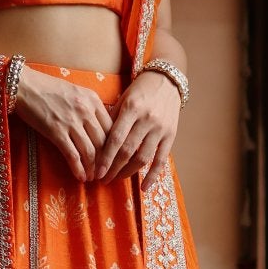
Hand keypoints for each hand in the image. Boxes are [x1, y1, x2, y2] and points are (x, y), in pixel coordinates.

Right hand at [10, 65, 113, 181]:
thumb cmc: (48, 88)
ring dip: (93, 168)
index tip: (112, 157)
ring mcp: (71, 121)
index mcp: (93, 99)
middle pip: (103, 142)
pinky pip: (72, 154)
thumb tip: (100, 128)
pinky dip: (78, 168)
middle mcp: (86, 110)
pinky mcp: (56, 131)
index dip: (114, 146)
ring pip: (90, 151)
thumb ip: (90, 107)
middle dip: (106, 161)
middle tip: (104, 172)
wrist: (24, 85)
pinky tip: (80, 177)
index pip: (112, 127)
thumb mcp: (76, 92)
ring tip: (93, 178)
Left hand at [93, 68, 179, 183]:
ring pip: (142, 158)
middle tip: (102, 179)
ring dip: (127, 173)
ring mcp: (160, 129)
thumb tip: (96, 143)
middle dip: (113, 168)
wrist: (167, 81)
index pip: (115, 139)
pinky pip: (161, 160)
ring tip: (116, 179)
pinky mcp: (171, 136)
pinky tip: (144, 188)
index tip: (96, 171)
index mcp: (131, 109)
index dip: (105, 158)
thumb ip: (111, 119)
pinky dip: (153, 176)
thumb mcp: (123, 99)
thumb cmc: (140, 90)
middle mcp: (147, 120)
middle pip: (127, 151)